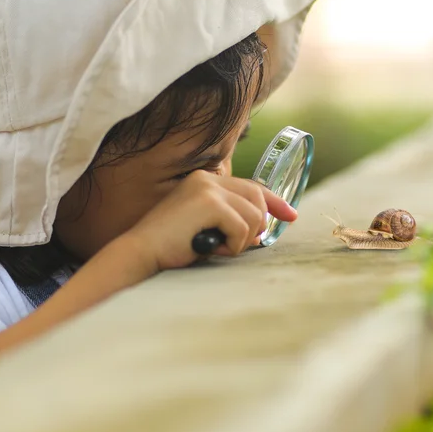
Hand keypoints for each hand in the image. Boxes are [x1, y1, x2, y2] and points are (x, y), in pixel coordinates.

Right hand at [116, 171, 297, 272]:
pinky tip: (210, 248)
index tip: (291, 215)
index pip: (250, 186)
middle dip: (257, 226)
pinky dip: (232, 245)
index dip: (274, 201)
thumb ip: (229, 219)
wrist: (141, 253)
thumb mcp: (205, 226)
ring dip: (241, 240)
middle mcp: (207, 178)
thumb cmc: (171, 247)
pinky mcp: (209, 203)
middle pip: (257, 198)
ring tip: (216, 247)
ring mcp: (207, 188)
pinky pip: (241, 228)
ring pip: (253, 216)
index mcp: (204, 180)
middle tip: (240, 244)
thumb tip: (263, 227)